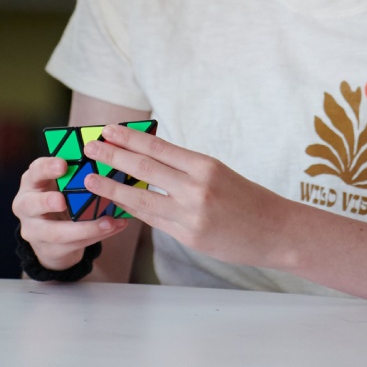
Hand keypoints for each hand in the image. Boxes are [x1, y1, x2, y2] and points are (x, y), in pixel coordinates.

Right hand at [13, 155, 128, 271]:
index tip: (63, 165)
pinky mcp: (49, 249)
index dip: (46, 168)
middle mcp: (27, 206)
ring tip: (107, 223)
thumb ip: (77, 174)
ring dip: (83, 228)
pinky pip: (73, 244)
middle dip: (46, 202)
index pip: (34, 172)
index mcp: (32, 183)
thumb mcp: (63, 183)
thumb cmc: (61, 197)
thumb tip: (109, 163)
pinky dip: (96, 236)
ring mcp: (35, 231)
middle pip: (30, 204)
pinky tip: (113, 228)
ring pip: (54, 232)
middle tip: (61, 201)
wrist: (52, 236)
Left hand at [82, 123, 290, 268]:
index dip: (129, 138)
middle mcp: (196, 187)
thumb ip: (184, 169)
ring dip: (112, 187)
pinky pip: (153, 221)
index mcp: (204, 165)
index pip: (158, 147)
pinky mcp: (189, 236)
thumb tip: (146, 161)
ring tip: (90, 179)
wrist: (276, 230)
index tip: (107, 130)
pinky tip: (116, 204)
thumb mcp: (219, 173)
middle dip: (113, 157)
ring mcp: (191, 214)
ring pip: (141, 197)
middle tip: (89, 149)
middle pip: (145, 168)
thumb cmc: (247, 199)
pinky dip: (133, 210)